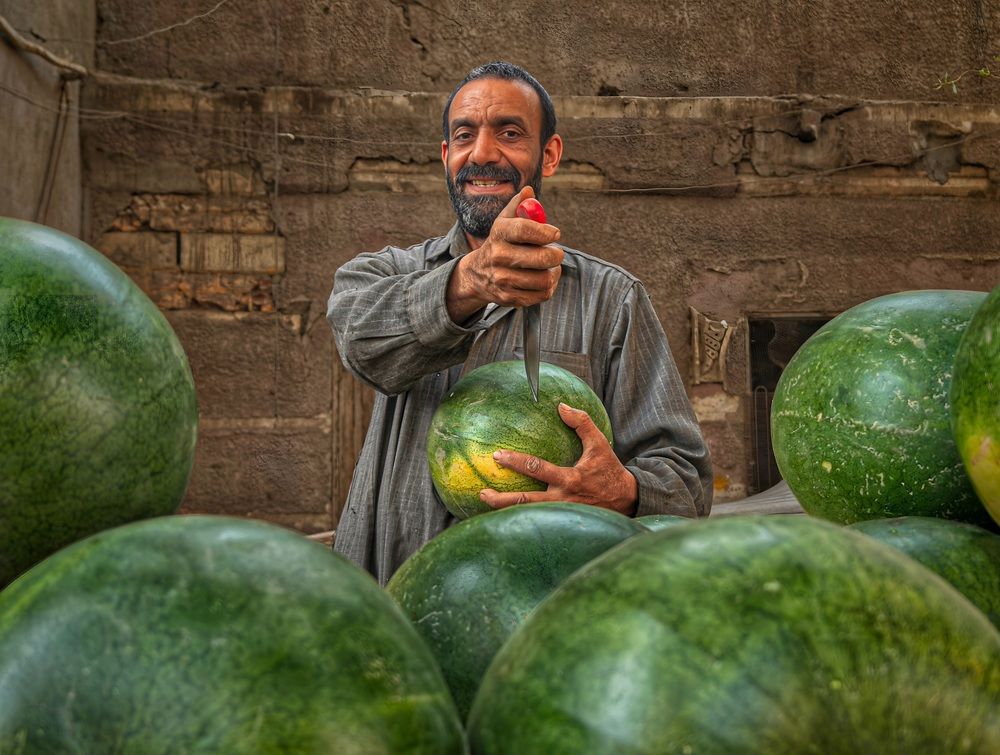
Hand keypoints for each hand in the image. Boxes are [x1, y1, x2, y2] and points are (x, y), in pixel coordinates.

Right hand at [446, 187, 563, 322]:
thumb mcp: (504, 222)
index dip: (546, 231)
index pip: (525, 229)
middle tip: (556, 252)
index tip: (555, 234)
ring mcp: (503, 279)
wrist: (477, 274)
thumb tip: (529, 191)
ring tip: (551, 267)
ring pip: (545, 279)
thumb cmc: (500, 243)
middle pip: (541, 258)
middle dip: (556, 254)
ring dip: (554, 272)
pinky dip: (549, 287)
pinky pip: (542, 295)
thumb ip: (518, 206)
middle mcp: (498, 256)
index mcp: (499, 233)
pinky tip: (545, 279)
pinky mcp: (509, 297)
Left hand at [480, 403, 638, 515]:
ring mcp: (560, 514)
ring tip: (486, 502)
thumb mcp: (600, 444)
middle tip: (483, 491)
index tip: (497, 456)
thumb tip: (561, 406)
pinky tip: (504, 513)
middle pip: (525, 501)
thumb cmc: (609, 472)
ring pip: (528, 514)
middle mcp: (561, 499)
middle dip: (501, 498)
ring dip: (505, 511)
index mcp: (569, 479)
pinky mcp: (561, 522)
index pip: (537, 469)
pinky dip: (519, 517)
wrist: (627, 501)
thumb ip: (581, 423)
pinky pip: (536, 520)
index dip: (515, 462)